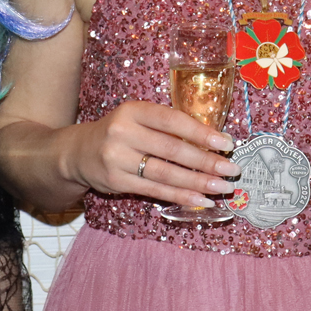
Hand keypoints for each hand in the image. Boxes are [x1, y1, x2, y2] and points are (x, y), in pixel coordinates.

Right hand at [68, 99, 239, 208]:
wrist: (79, 152)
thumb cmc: (120, 133)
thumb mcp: (138, 118)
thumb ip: (167, 126)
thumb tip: (212, 142)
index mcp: (133, 110)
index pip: (172, 120)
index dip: (201, 132)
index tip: (226, 142)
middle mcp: (123, 132)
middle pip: (172, 149)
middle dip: (206, 161)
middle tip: (231, 169)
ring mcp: (117, 158)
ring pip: (165, 173)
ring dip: (198, 182)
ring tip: (222, 187)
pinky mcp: (116, 181)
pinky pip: (155, 190)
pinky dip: (180, 196)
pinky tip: (200, 199)